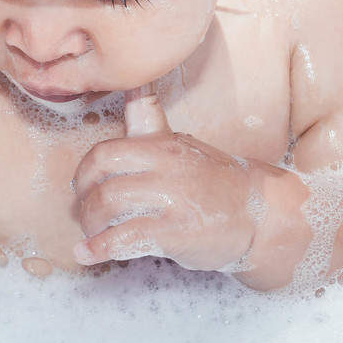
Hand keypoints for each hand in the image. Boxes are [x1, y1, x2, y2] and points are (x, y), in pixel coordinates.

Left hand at [71, 84, 257, 270]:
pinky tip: (87, 255)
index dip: (84, 171)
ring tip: (92, 234)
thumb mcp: (181, 145)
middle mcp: (164, 167)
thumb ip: (150, 124)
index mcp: (162, 145)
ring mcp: (171, 199)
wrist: (260, 213)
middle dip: (83, 197)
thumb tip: (131, 87)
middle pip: (102, 175)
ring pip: (108, 204)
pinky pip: (126, 237)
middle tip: (84, 212)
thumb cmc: (216, 181)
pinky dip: (99, 248)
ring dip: (90, 223)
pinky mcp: (176, 231)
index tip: (82, 186)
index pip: (106, 151)